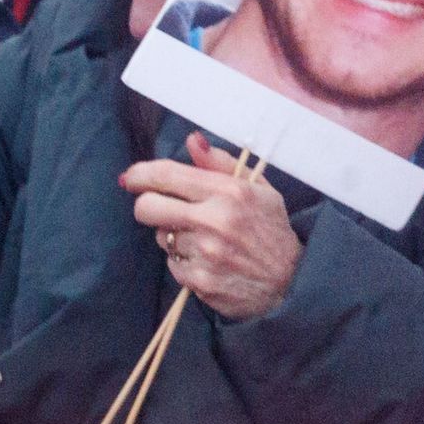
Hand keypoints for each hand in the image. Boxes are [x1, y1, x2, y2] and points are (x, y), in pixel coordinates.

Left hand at [121, 133, 302, 320]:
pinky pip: (172, 264)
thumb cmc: (271, 230)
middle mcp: (215, 220)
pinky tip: (208, 261)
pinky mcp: (200, 280)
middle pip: (146, 207)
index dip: (139, 175)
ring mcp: (206, 252)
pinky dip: (184, 262)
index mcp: (229, 192)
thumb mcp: (259, 189)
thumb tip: (192, 141)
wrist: (292, 283)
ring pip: (161, 236)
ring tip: (204, 240)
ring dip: (174, 236)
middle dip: (148, 206)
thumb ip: (221, 163)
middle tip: (163, 210)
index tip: (131, 179)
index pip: (166, 174)